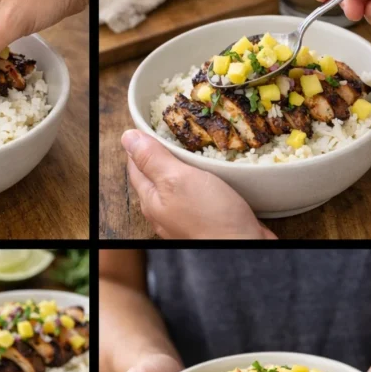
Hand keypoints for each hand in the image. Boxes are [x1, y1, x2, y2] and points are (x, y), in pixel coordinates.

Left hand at [122, 130, 277, 239]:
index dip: (140, 143)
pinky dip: (201, 180)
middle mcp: (164, 211)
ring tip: (194, 148)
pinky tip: (212, 174)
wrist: (243, 247)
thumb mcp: (176, 179)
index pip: (136, 165)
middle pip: (156, 175)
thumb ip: (152, 159)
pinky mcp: (207, 220)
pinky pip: (198, 195)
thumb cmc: (209, 217)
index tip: (149, 125)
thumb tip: (127, 137)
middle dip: (161, 153)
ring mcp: (185, 217)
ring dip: (184, 167)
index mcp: (151, 199)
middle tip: (172, 131)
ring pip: (178, 185)